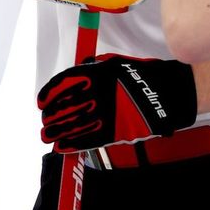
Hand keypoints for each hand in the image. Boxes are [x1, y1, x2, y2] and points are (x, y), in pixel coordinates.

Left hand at [37, 53, 197, 152]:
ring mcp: (106, 114)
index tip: (41, 102)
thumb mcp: (114, 63)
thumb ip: (93, 68)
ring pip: (74, 125)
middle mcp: (98, 94)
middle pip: (65, 107)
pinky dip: (73, 144)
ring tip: (47, 135)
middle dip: (51, 116)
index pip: (64, 85)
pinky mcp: (115, 132)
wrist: (168, 95)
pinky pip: (89, 140)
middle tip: (44, 121)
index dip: (49, 95)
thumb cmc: (142, 77)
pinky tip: (62, 146)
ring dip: (57, 132)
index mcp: (97, 75)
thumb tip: (77, 72)